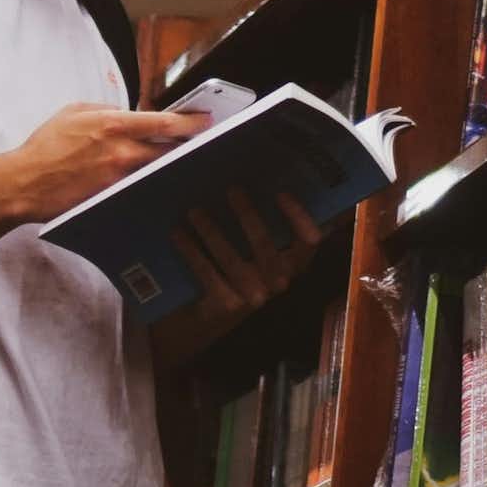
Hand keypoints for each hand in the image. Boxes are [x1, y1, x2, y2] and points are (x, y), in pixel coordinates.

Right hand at [3, 104, 207, 222]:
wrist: (26, 182)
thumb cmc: (46, 145)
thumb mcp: (74, 112)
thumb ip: (106, 109)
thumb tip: (129, 113)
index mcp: (112, 124)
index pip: (164, 123)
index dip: (190, 122)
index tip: (205, 120)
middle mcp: (121, 152)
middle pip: (169, 149)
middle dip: (187, 146)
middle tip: (200, 143)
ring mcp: (120, 178)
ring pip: (158, 170)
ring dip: (169, 164)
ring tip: (180, 160)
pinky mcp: (114, 197)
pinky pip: (141, 187)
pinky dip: (150, 181)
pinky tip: (155, 180)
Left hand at [169, 190, 324, 318]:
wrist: (218, 313)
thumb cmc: (244, 267)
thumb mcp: (261, 250)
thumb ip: (269, 222)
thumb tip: (261, 173)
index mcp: (295, 264)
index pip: (309, 240)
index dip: (299, 216)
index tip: (281, 192)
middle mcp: (278, 282)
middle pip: (264, 244)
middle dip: (247, 215)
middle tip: (231, 189)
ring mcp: (253, 297)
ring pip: (231, 258)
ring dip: (210, 231)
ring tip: (194, 210)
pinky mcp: (226, 306)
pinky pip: (206, 273)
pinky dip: (191, 251)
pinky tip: (178, 233)